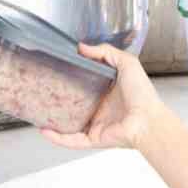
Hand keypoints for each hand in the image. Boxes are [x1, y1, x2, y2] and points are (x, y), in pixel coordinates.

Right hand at [41, 44, 165, 150]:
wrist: (148, 120)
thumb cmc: (143, 94)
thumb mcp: (126, 63)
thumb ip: (105, 52)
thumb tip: (82, 47)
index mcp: (107, 92)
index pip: (85, 85)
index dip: (72, 79)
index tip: (57, 71)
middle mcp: (100, 109)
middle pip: (74, 105)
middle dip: (59, 100)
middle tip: (43, 91)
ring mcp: (96, 124)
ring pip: (69, 125)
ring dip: (54, 121)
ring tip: (38, 113)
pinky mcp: (94, 138)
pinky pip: (72, 140)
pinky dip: (58, 138)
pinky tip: (45, 131)